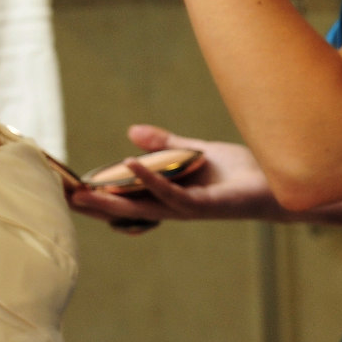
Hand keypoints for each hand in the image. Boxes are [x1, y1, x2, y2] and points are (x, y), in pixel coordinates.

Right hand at [67, 125, 282, 233]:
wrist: (279, 181)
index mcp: (167, 196)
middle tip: (63, 197)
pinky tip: (129, 163)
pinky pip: (171, 195)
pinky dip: (149, 179)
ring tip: (83, 192)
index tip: (67, 186)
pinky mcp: (205, 205)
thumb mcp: (193, 152)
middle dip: (93, 205)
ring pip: (141, 209)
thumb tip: (131, 132)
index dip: (97, 193)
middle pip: (125, 210)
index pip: (125, 197)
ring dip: (111, 201)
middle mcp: (173, 207)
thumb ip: (164, 145)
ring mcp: (188, 209)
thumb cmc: (238, 171)